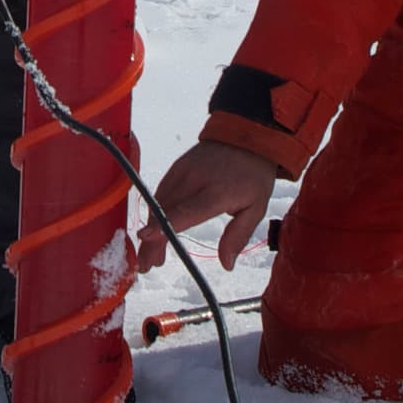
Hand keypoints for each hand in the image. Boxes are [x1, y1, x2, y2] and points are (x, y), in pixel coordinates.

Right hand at [140, 139, 278, 272]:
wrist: (246, 137)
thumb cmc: (253, 176)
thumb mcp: (256, 208)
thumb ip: (238, 236)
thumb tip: (226, 265)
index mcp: (216, 192)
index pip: (186, 210)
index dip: (165, 225)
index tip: (147, 238)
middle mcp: (194, 180)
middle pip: (165, 211)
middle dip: (152, 239)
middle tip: (148, 264)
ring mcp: (182, 171)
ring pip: (158, 203)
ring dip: (151, 229)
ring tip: (152, 255)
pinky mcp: (176, 168)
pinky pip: (160, 193)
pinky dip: (155, 213)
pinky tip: (156, 230)